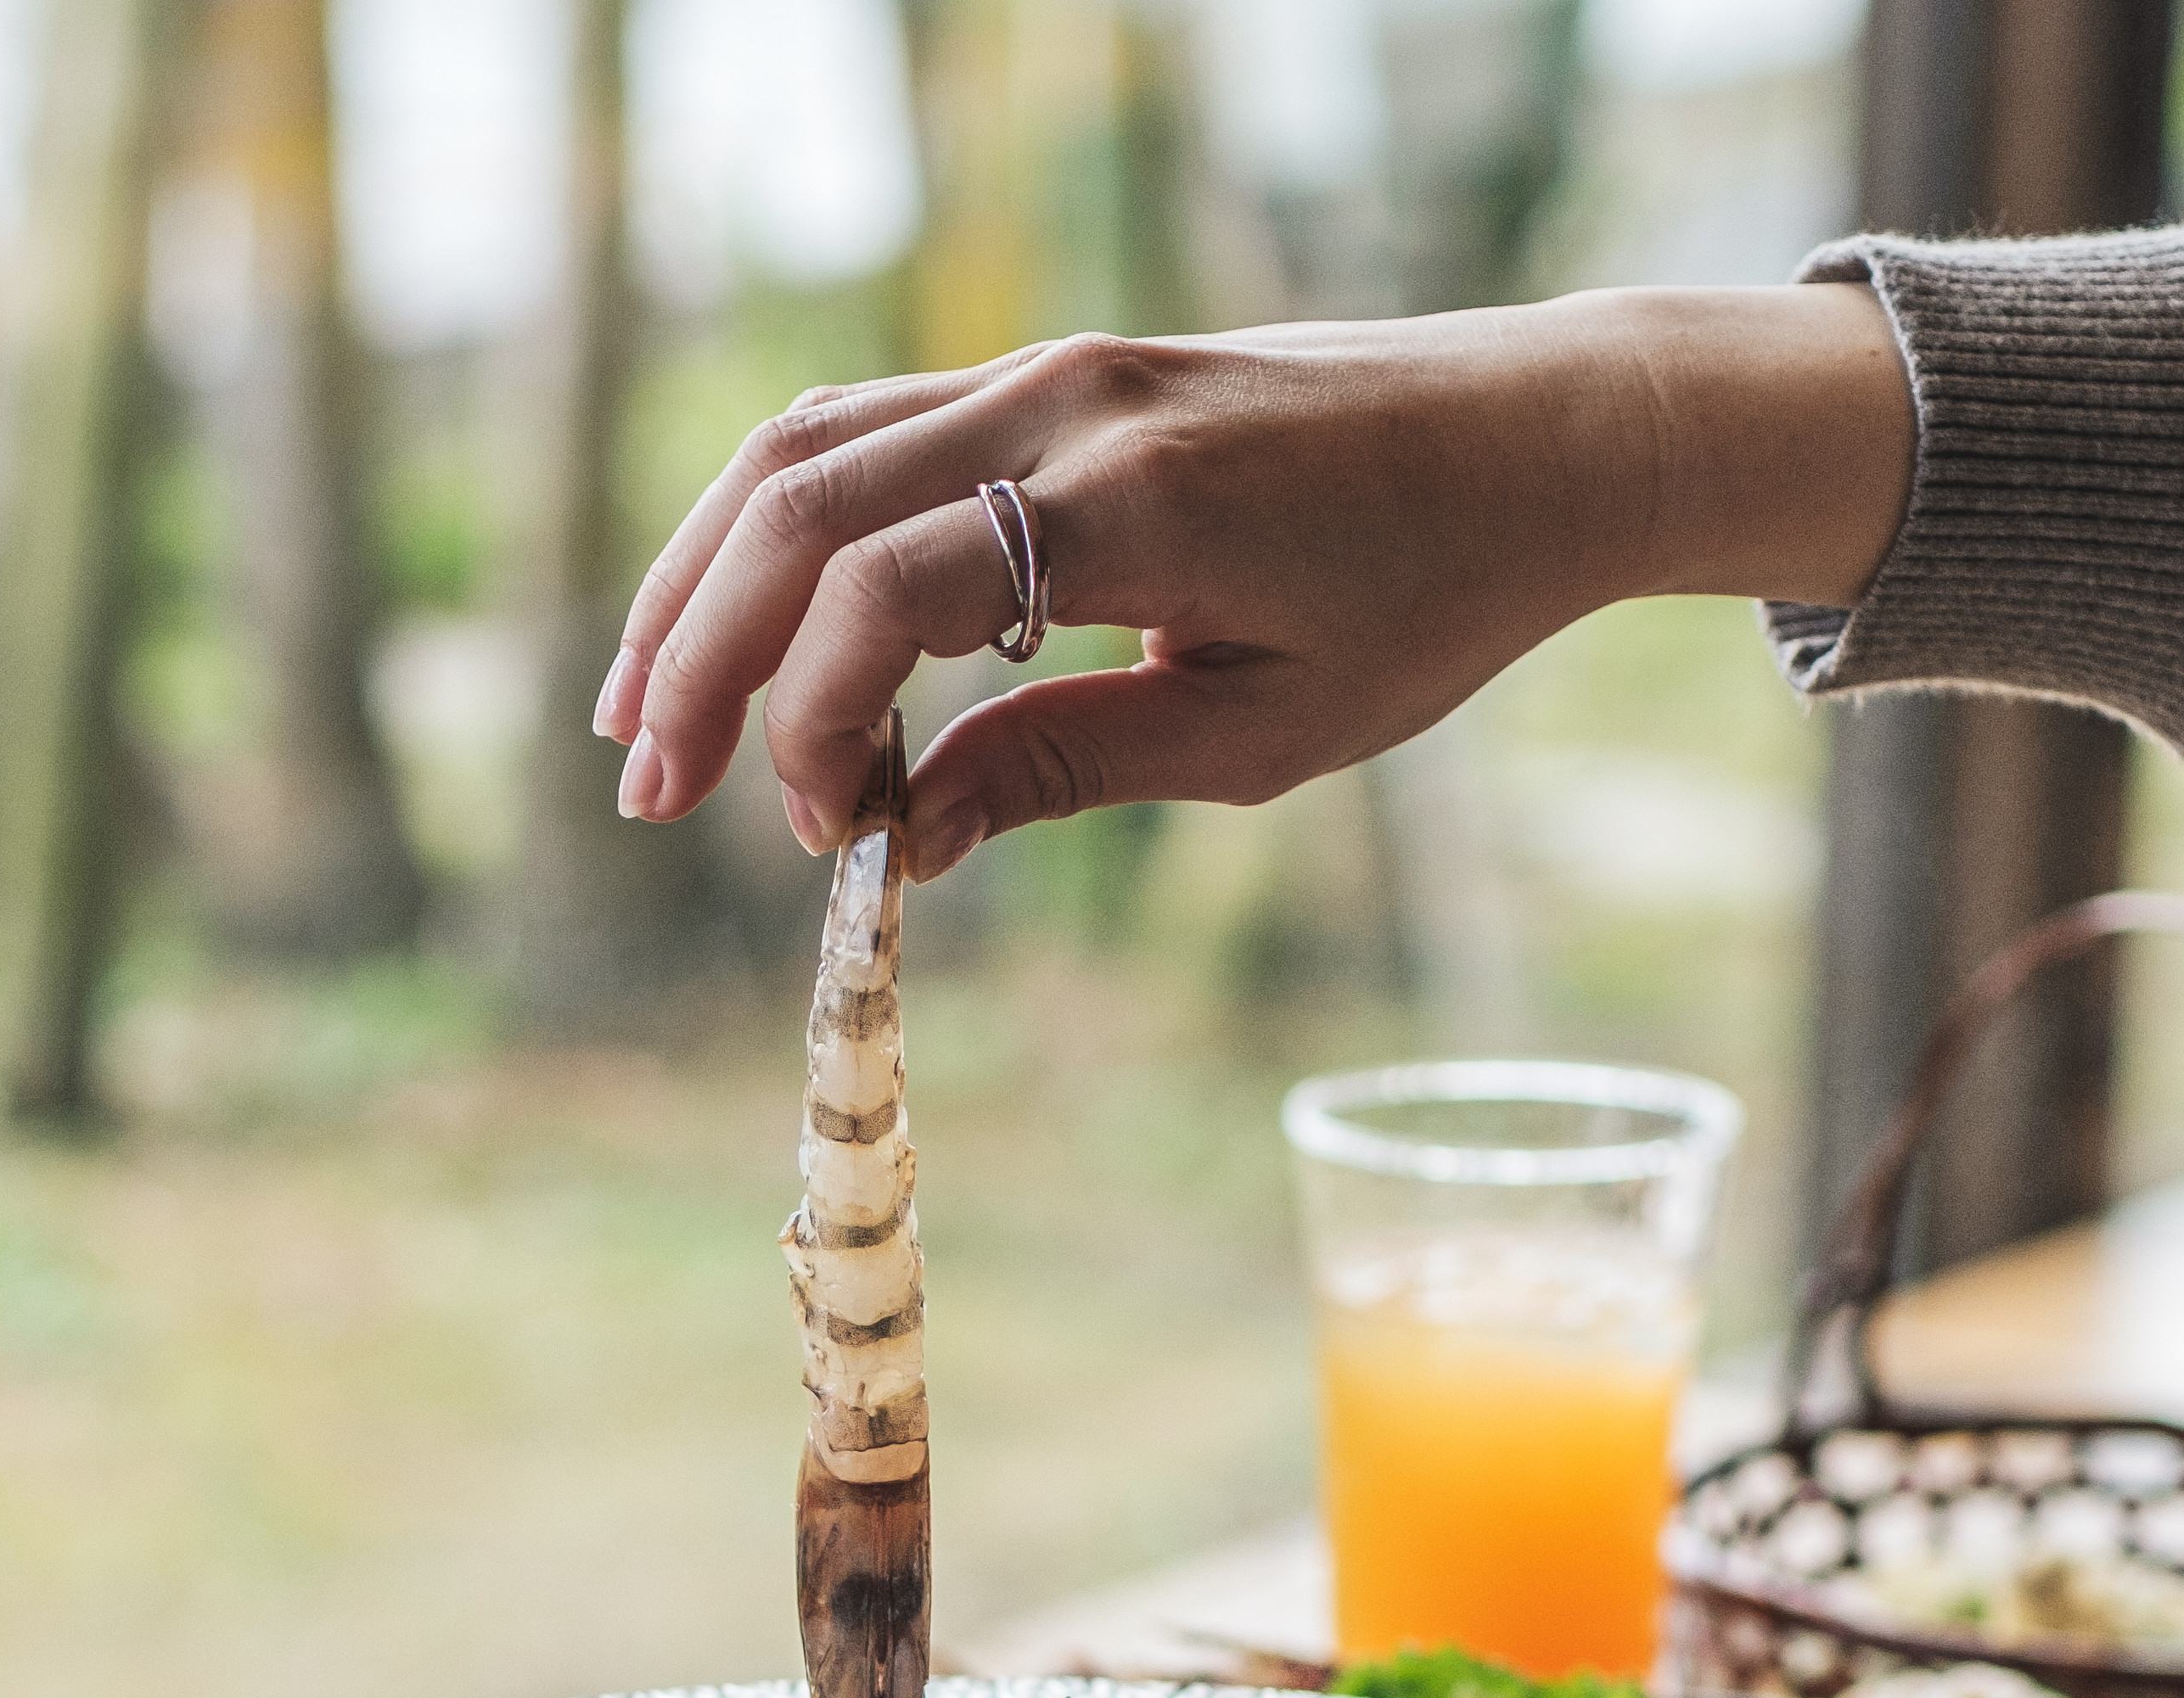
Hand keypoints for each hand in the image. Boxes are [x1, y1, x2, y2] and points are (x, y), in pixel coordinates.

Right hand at [596, 284, 1915, 875]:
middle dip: (698, 658)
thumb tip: (904, 840)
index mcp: (1133, 502)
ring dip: (699, 584)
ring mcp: (1045, 372)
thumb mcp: (1265, 733)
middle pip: (798, 508)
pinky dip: (770, 534)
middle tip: (650, 794)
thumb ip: (1067, 770)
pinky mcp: (1043, 378)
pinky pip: (858, 433)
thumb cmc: (1429, 596)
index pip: (884, 590)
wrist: (1540, 432)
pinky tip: (735, 626)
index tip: (830, 836)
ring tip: (643, 714)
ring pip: (800, 452)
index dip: (812, 722)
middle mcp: (1063, 405)